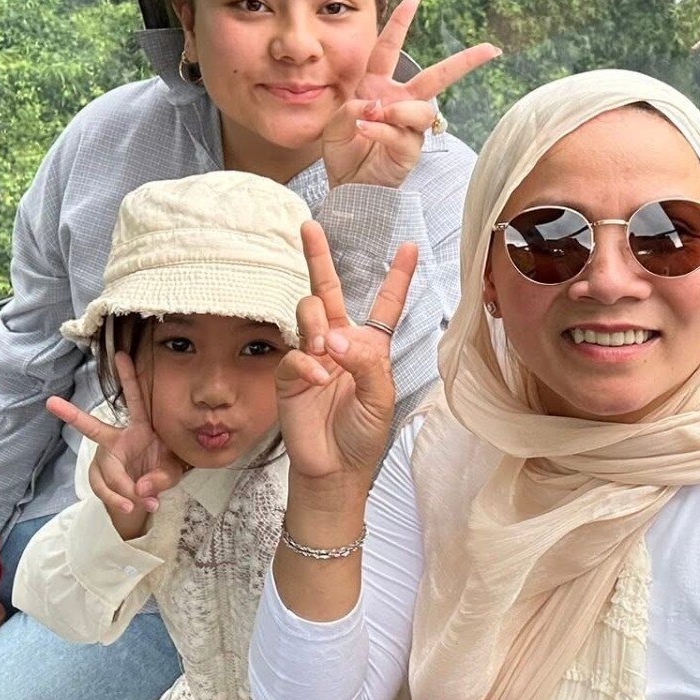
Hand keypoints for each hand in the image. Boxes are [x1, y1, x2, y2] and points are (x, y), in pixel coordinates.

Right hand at [48, 355, 185, 536]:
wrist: (146, 496)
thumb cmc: (162, 472)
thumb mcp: (172, 473)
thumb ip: (161, 478)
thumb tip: (140, 489)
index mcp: (141, 428)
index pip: (136, 401)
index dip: (128, 378)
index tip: (121, 355)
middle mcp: (118, 439)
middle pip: (93, 429)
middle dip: (72, 415)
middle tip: (51, 402)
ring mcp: (105, 458)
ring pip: (106, 472)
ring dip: (123, 489)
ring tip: (141, 502)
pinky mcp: (98, 476)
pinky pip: (103, 489)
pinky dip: (118, 500)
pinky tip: (132, 507)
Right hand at [276, 223, 416, 482]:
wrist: (335, 471)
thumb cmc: (363, 436)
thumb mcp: (381, 398)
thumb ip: (366, 363)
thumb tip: (336, 337)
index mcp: (369, 347)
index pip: (385, 305)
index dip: (397, 276)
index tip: (409, 246)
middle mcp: (339, 343)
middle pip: (329, 291)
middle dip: (318, 257)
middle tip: (309, 227)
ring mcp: (312, 355)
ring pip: (309, 313)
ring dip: (317, 323)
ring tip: (325, 351)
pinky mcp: (291, 373)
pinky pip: (296, 353)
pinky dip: (307, 363)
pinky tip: (317, 380)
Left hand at [322, 0, 498, 188]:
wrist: (347, 186)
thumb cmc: (343, 151)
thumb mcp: (335, 123)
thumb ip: (350, 108)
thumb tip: (375, 104)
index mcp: (378, 87)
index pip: (389, 49)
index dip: (401, 23)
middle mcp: (399, 102)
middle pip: (437, 77)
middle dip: (465, 61)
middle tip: (490, 49)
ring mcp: (408, 127)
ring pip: (420, 109)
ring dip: (397, 110)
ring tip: (371, 117)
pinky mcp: (410, 150)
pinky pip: (402, 134)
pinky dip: (382, 130)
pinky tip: (366, 130)